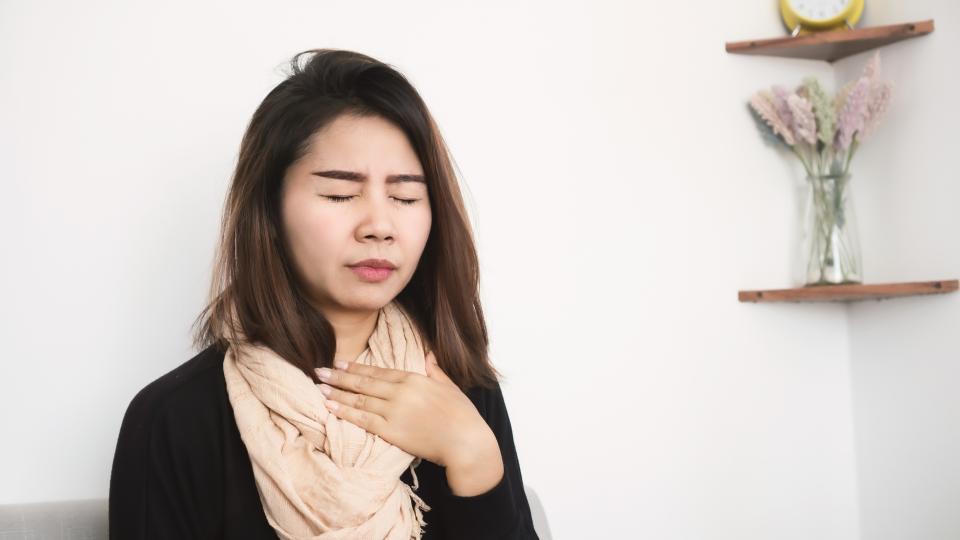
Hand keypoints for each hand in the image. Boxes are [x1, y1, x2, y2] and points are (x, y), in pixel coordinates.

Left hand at [314, 351, 501, 474]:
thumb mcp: (449, 386)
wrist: (466, 442)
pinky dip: (344, 412)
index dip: (357, 367)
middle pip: (363, 382)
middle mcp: (400, 392)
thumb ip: (435, 370)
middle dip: (339, 376)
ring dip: (337, 393)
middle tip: (319, 370)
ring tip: (319, 387)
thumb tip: (428, 354)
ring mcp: (394, 412)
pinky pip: (362, 420)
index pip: (378, 371)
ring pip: (359, 399)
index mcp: (414, 378)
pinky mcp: (391, 431)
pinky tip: (330, 406)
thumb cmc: (462, 415)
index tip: (340, 362)